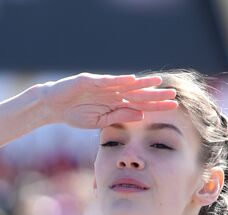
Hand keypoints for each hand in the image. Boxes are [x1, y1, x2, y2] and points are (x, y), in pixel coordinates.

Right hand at [41, 73, 176, 129]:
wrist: (54, 106)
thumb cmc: (75, 115)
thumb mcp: (99, 122)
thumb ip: (119, 117)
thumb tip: (140, 116)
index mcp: (115, 104)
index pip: (140, 105)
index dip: (155, 105)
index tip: (172, 107)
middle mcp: (113, 93)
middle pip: (138, 94)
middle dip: (155, 95)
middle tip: (173, 96)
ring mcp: (102, 85)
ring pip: (126, 85)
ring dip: (142, 84)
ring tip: (158, 83)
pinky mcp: (90, 80)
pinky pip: (107, 80)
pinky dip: (119, 80)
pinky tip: (132, 80)